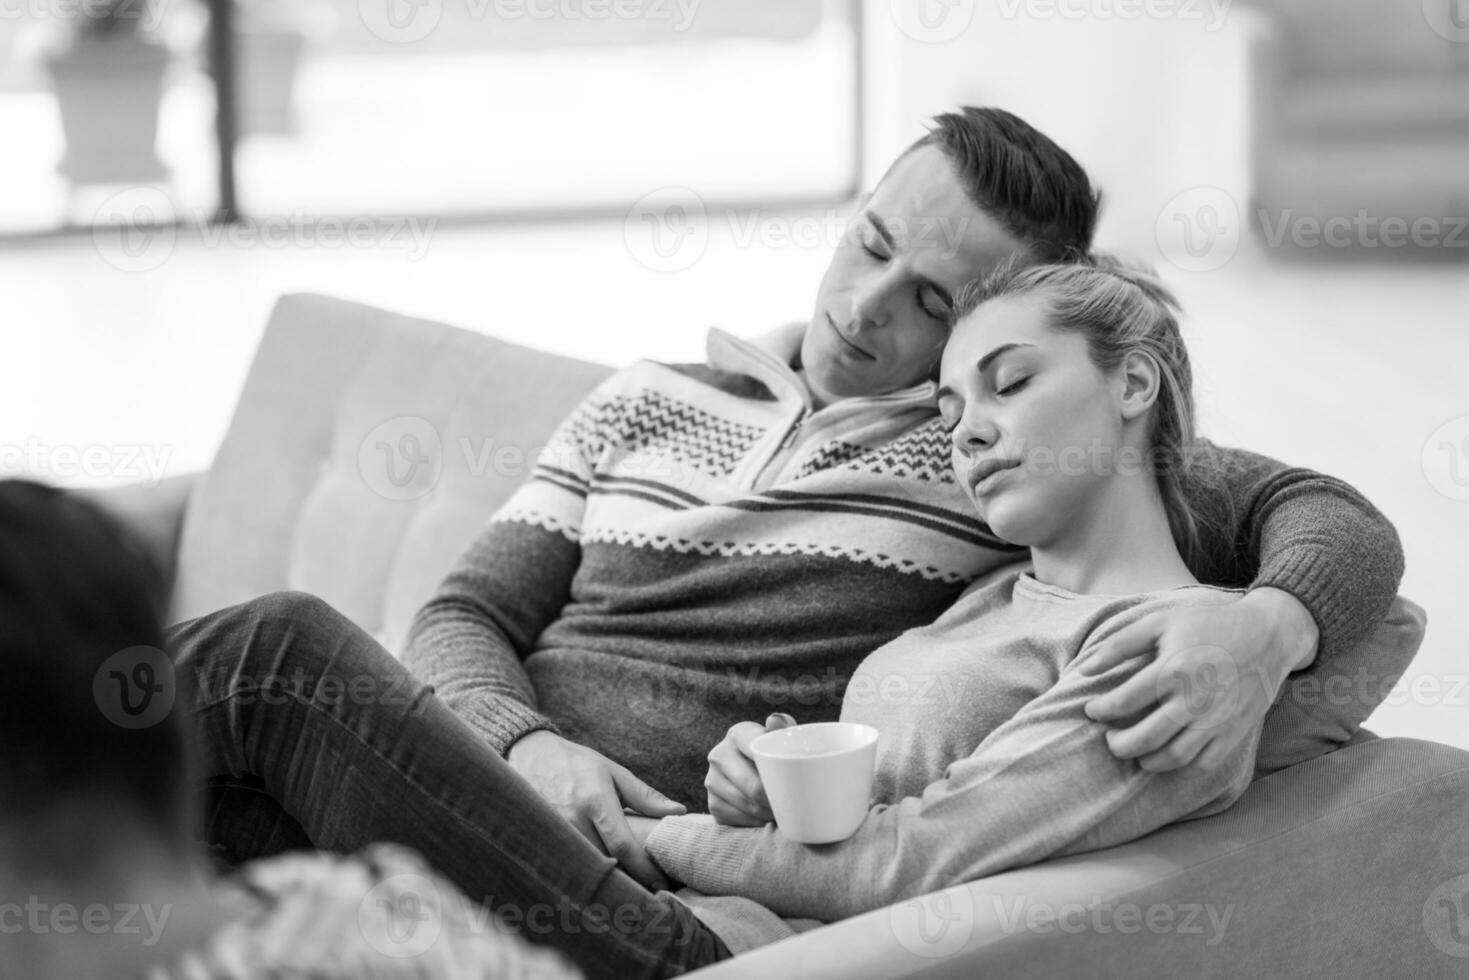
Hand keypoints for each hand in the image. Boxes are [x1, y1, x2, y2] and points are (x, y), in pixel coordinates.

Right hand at [507, 730, 685, 889]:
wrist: (529, 755)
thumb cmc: (577, 764)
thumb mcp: (613, 772)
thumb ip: (644, 796)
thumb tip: (679, 812)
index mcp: (595, 801)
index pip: (622, 845)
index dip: (644, 869)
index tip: (662, 884)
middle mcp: (572, 820)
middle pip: (605, 863)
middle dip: (630, 880)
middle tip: (652, 890)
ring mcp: (553, 834)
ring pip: (587, 870)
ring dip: (609, 881)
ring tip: (630, 888)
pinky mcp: (541, 842)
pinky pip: (569, 867)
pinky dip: (587, 875)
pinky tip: (600, 879)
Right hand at [705, 713, 795, 825]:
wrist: (753, 771)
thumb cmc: (773, 753)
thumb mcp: (780, 738)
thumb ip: (783, 727)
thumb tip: (774, 721)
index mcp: (737, 734)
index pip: (756, 750)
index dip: (776, 769)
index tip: (793, 782)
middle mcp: (718, 755)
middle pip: (753, 786)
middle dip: (775, 800)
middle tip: (794, 807)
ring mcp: (712, 780)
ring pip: (747, 805)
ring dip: (767, 813)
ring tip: (784, 813)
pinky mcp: (712, 803)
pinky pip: (737, 819)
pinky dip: (755, 822)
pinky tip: (766, 818)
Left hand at [1080, 588, 1318, 774]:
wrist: (1267, 636)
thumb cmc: (1208, 625)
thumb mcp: (1161, 622)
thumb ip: (1120, 644)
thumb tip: (1084, 669)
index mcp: (1172, 670)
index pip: (1123, 702)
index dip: (1100, 710)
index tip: (1092, 710)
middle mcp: (1194, 700)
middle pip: (1144, 739)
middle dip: (1118, 745)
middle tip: (1110, 739)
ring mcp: (1216, 720)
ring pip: (1172, 758)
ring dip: (1146, 761)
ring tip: (1135, 751)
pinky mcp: (1233, 732)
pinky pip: (1202, 764)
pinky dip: (1179, 769)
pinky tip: (1165, 758)